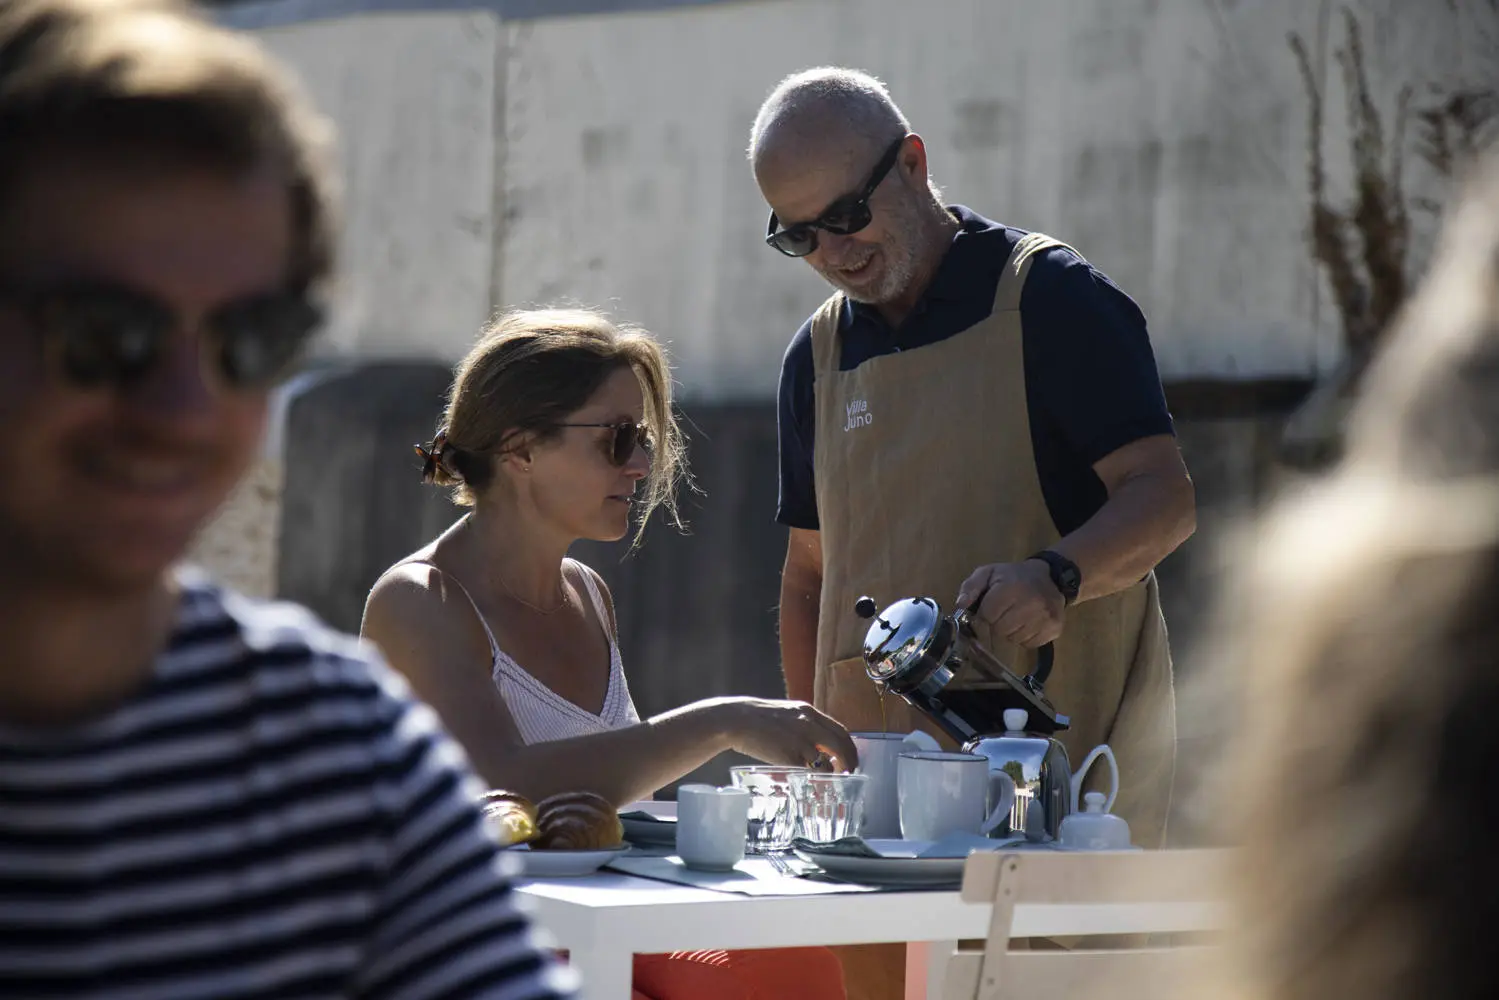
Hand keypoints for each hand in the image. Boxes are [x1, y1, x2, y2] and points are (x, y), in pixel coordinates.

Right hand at [713, 698, 858, 772]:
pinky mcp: (788, 757)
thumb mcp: (786, 714)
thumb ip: (803, 724)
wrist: (736, 719)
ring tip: (829, 782)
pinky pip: (808, 774)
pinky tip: (813, 786)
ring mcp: (800, 742)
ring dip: (831, 775)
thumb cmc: (757, 718)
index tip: (849, 757)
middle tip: (848, 773)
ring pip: (826, 763)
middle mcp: (809, 725)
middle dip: (849, 762)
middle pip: (841, 746)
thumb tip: (815, 741)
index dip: (849, 746)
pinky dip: (814, 782)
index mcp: (809, 713)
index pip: (840, 730)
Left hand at [956, 560, 1064, 647]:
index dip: (986, 613)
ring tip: (1017, 616)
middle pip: (1000, 629)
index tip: (991, 607)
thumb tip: (960, 605)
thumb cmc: (1014, 577)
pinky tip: (1028, 623)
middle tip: (1005, 611)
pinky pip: (1030, 644)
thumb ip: (971, 587)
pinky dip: (1025, 637)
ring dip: (1011, 631)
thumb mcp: (989, 573)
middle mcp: (1031, 603)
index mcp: (1011, 588)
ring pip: (1014, 639)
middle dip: (998, 623)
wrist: (1050, 578)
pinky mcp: (1055, 628)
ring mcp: (1045, 617)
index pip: (987, 615)